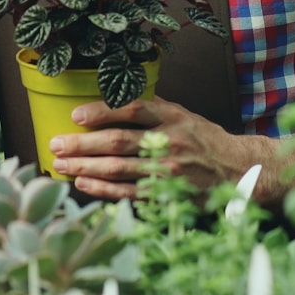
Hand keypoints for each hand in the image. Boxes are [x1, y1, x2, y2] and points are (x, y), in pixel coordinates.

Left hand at [48, 97, 276, 201]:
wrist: (238, 170)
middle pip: (119, 142)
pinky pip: (128, 192)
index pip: (132, 110)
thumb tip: (112, 100)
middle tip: (57, 144)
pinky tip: (83, 185)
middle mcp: (169, 143)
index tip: (75, 115)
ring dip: (86, 168)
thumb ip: (152, 109)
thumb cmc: (204, 140)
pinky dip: (103, 190)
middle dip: (83, 144)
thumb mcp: (183, 115)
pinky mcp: (166, 194)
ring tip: (61, 165)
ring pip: (119, 169)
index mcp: (172, 117)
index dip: (102, 112)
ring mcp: (167, 171)